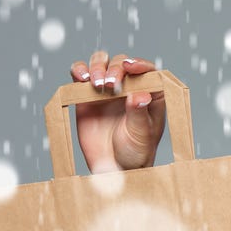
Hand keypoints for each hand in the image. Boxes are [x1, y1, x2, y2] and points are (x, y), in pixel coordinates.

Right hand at [68, 50, 165, 171]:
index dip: (139, 64)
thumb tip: (140, 96)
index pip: (148, 70)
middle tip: (111, 85)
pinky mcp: (87, 94)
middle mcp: (130, 86)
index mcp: (151, 93)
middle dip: (116, 69)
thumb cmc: (136, 152)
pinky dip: (79, 70)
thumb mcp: (141, 135)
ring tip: (96, 82)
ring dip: (98, 66)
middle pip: (122, 63)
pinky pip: (80, 75)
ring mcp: (108, 88)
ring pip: (102, 63)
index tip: (130, 67)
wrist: (114, 167)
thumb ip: (139, 115)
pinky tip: (80, 78)